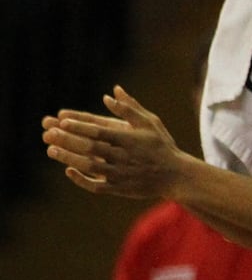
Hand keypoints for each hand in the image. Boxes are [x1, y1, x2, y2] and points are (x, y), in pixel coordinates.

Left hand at [41, 86, 185, 198]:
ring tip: (50, 149)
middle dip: (68, 139)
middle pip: (91, 147)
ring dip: (68, 158)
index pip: (100, 131)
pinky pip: (96, 185)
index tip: (62, 119)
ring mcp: (120, 173)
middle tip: (48, 132)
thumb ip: (130, 108)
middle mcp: (124, 156)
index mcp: (131, 139)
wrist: (175, 176)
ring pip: (90, 166)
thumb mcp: (150, 122)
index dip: (81, 125)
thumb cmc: (161, 146)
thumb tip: (111, 92)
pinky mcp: (118, 188)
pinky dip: (81, 179)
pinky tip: (68, 170)